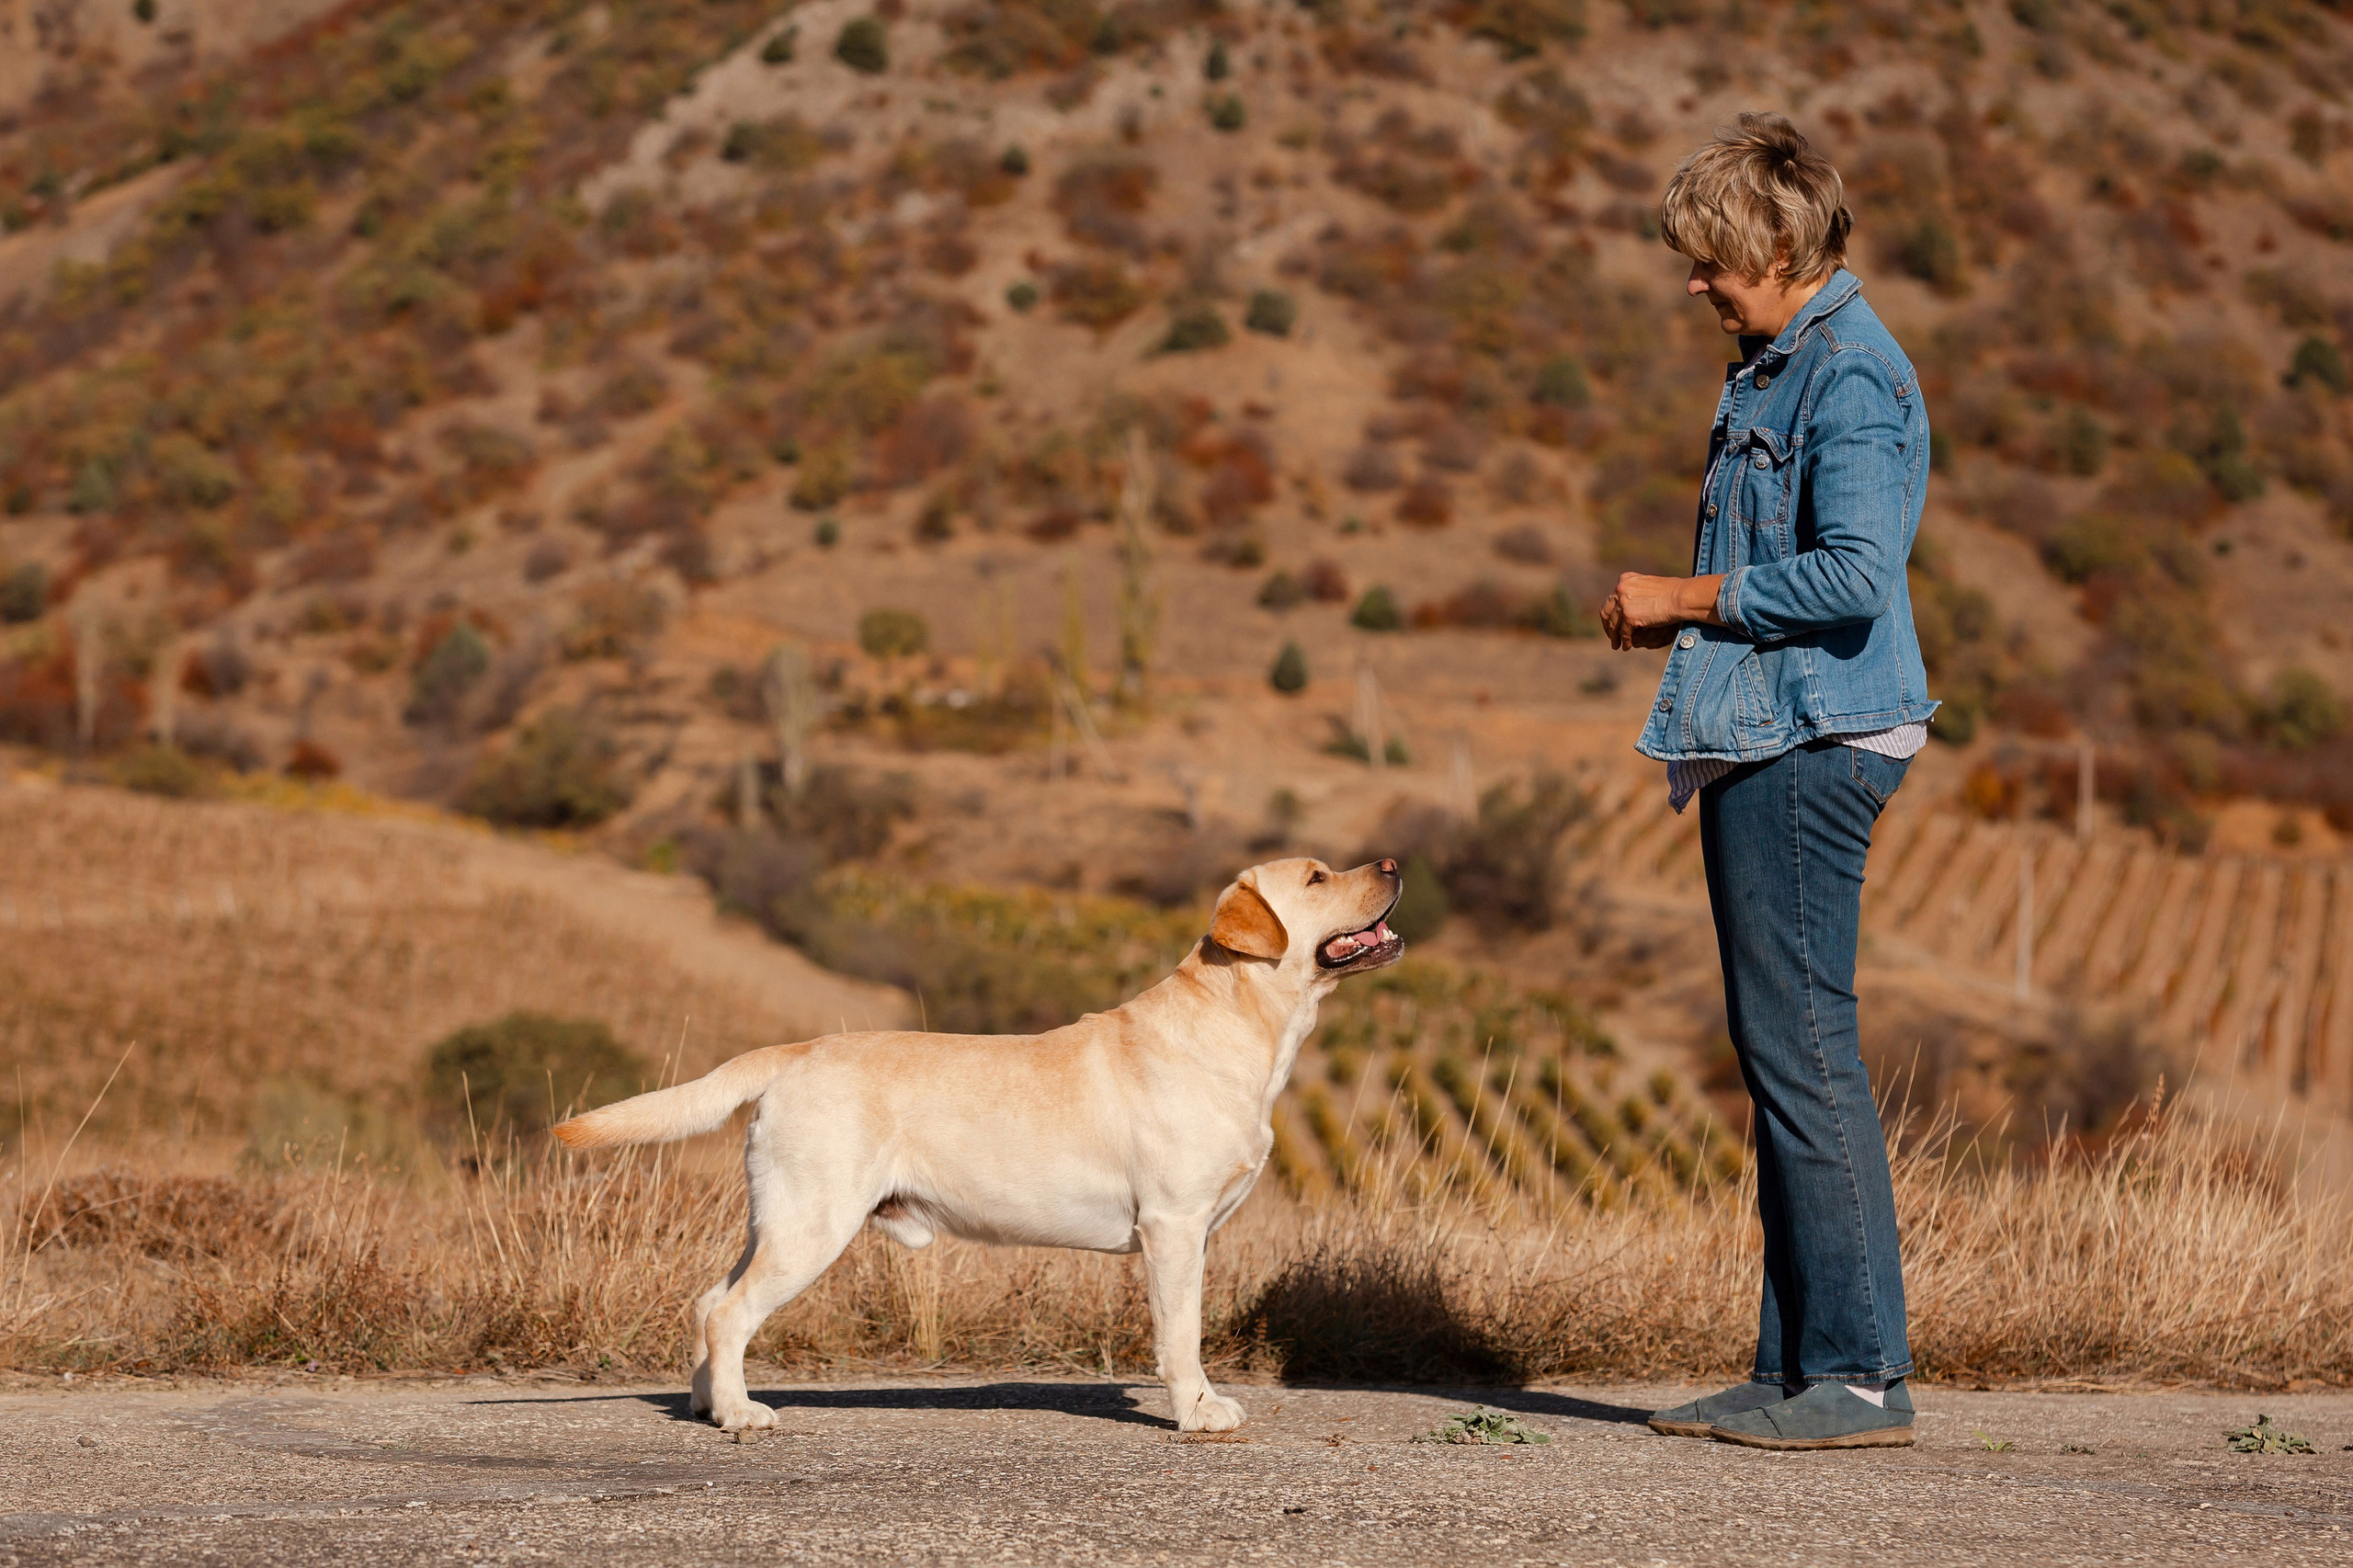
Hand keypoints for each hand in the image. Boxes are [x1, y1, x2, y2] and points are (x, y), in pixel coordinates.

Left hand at [1600, 572, 1725, 651]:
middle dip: (1608, 626)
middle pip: (1607, 612)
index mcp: (1625, 580)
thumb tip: (1629, 604)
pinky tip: (1627, 647)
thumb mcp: (1649, 587)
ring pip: (1614, 624)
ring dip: (1615, 637)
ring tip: (1617, 645)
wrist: (1683, 597)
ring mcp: (1624, 603)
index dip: (1610, 614)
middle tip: (1612, 637)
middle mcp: (1620, 589)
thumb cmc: (1674, 592)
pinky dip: (1625, 641)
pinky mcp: (1629, 616)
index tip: (1611, 624)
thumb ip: (1637, 593)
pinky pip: (1624, 633)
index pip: (1611, 600)